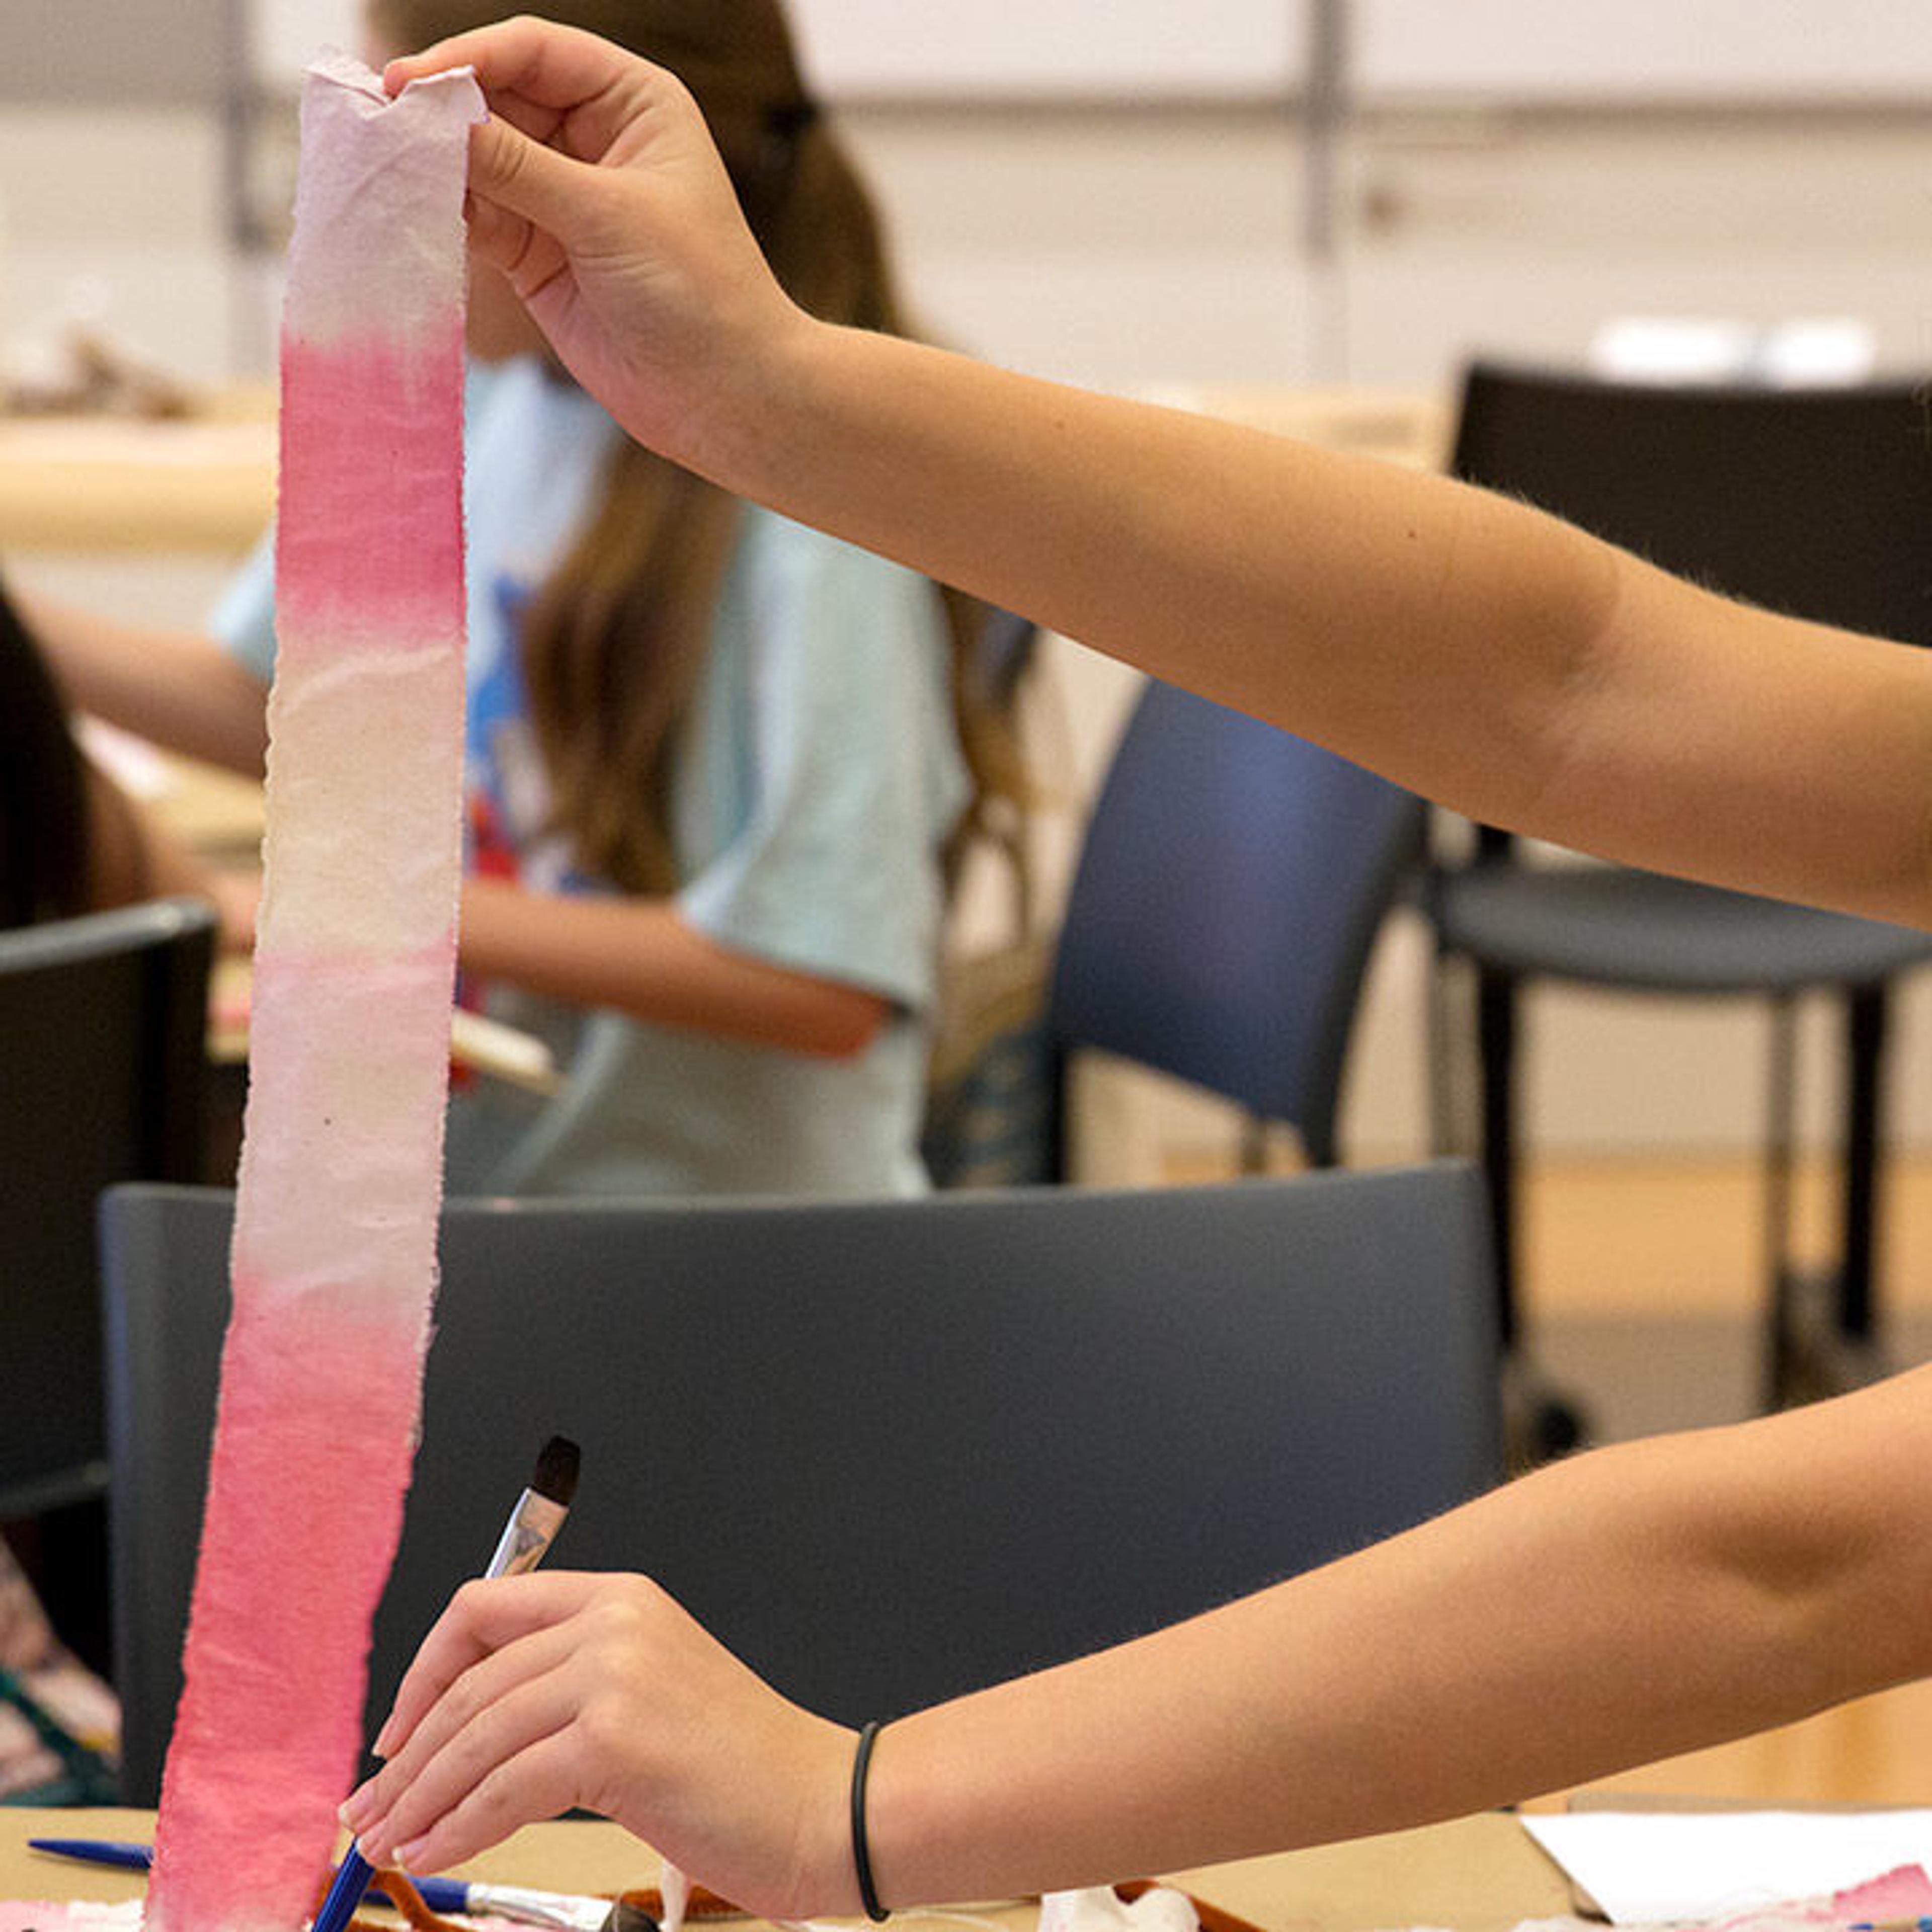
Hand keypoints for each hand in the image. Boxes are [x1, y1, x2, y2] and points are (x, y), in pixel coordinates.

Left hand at [340, 1572, 858, 1919]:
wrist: (820, 1803)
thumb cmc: (742, 1770)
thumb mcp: (648, 1698)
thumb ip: (570, 1695)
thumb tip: (466, 1745)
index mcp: (620, 1597)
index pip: (485, 1608)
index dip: (425, 1671)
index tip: (397, 1736)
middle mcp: (613, 1620)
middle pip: (470, 1682)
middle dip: (406, 1757)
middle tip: (368, 1811)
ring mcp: (614, 1673)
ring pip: (476, 1736)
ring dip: (419, 1800)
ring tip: (388, 1844)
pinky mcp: (614, 1737)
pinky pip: (504, 1787)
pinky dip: (456, 1828)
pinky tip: (435, 1855)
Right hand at [384, 19, 805, 473]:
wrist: (723, 395)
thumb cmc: (698, 293)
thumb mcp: (608, 215)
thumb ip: (519, 167)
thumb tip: (435, 120)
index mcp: (632, 103)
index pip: (534, 51)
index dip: (469, 58)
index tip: (410, 84)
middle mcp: (593, 139)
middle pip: (496, 97)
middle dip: (441, 109)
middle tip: (380, 123)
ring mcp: (560, 196)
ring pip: (478, 157)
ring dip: (433, 160)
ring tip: (381, 163)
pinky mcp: (536, 252)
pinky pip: (476, 214)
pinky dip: (442, 209)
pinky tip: (406, 206)